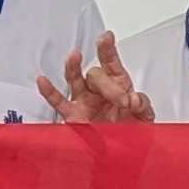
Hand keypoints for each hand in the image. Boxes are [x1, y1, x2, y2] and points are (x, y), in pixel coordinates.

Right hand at [34, 32, 152, 124]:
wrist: (126, 151)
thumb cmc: (134, 129)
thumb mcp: (146, 116)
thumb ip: (143, 105)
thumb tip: (135, 99)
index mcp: (117, 83)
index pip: (111, 61)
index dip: (107, 48)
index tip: (106, 37)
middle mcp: (99, 88)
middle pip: (96, 74)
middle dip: (108, 86)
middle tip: (122, 101)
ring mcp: (84, 100)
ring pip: (75, 79)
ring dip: (74, 67)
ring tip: (74, 57)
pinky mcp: (73, 115)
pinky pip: (58, 102)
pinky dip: (49, 92)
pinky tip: (42, 80)